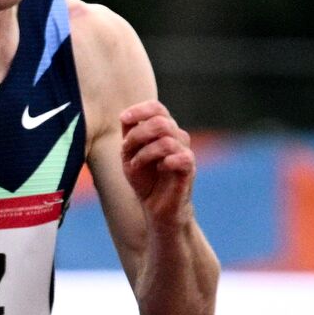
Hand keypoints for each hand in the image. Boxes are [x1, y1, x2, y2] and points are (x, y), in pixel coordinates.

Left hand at [120, 100, 195, 225]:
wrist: (156, 206)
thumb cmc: (144, 177)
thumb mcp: (129, 154)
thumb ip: (129, 134)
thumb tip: (125, 117)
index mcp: (163, 130)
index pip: (157, 108)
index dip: (140, 110)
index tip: (123, 119)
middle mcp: (177, 136)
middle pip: (160, 122)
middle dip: (137, 135)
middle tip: (126, 150)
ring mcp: (185, 151)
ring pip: (166, 140)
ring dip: (143, 153)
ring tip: (135, 165)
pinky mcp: (190, 168)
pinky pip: (180, 157)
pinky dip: (163, 162)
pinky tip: (159, 168)